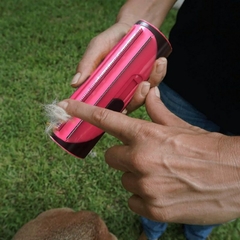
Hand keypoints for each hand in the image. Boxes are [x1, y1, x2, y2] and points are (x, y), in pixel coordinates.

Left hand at [58, 87, 239, 224]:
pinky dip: (142, 197)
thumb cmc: (209, 148)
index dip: (85, 111)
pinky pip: (133, 201)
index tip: (67, 106)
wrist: (237, 176)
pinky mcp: (152, 210)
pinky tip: (162, 193)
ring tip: (161, 176)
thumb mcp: (181, 126)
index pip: (107, 120)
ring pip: (123, 180)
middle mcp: (141, 159)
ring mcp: (145, 187)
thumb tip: (149, 92)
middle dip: (123, 156)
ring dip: (136, 177)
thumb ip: (158, 111)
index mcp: (147, 135)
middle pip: (111, 157)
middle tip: (143, 157)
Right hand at [70, 21, 166, 113]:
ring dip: (151, 84)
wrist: (130, 28)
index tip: (115, 105)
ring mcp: (135, 87)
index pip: (104, 105)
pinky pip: (155, 82)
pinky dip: (159, 73)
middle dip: (137, 98)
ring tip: (156, 66)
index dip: (107, 111)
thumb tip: (75, 83)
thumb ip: (87, 64)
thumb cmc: (111, 40)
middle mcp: (120, 92)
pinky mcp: (148, 80)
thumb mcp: (97, 48)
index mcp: (105, 88)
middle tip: (142, 85)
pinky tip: (161, 62)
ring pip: (143, 96)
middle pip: (128, 106)